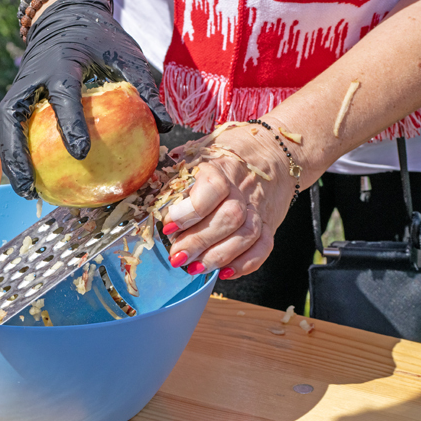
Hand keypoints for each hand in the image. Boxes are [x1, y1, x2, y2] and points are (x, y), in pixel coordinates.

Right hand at [0, 0, 170, 198]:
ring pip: (3, 125)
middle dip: (18, 154)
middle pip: (12, 117)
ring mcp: (19, 86)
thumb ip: (142, 87)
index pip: (63, 95)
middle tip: (32, 187)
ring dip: (10, 159)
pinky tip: (29, 178)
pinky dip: (13, 151)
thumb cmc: (99, 37)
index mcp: (62, 62)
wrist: (65, 15)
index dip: (70, 124)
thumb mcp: (125, 55)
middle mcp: (33, 75)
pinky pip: (7, 126)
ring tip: (27, 189)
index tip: (81, 153)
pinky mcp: (16, 95)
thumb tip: (166, 126)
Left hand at [162, 122, 295, 278]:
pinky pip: (263, 247)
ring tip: (195, 267)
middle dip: (198, 241)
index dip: (188, 211)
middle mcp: (243, 188)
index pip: (212, 189)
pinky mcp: (269, 222)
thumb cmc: (228, 152)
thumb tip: (146, 190)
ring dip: (218, 256)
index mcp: (222, 167)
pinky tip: (224, 272)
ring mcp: (258, 207)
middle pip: (228, 218)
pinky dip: (245, 264)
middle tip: (176, 256)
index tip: (168, 226)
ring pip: (246, 236)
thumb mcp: (199, 151)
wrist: (274, 148)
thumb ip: (176, 172)